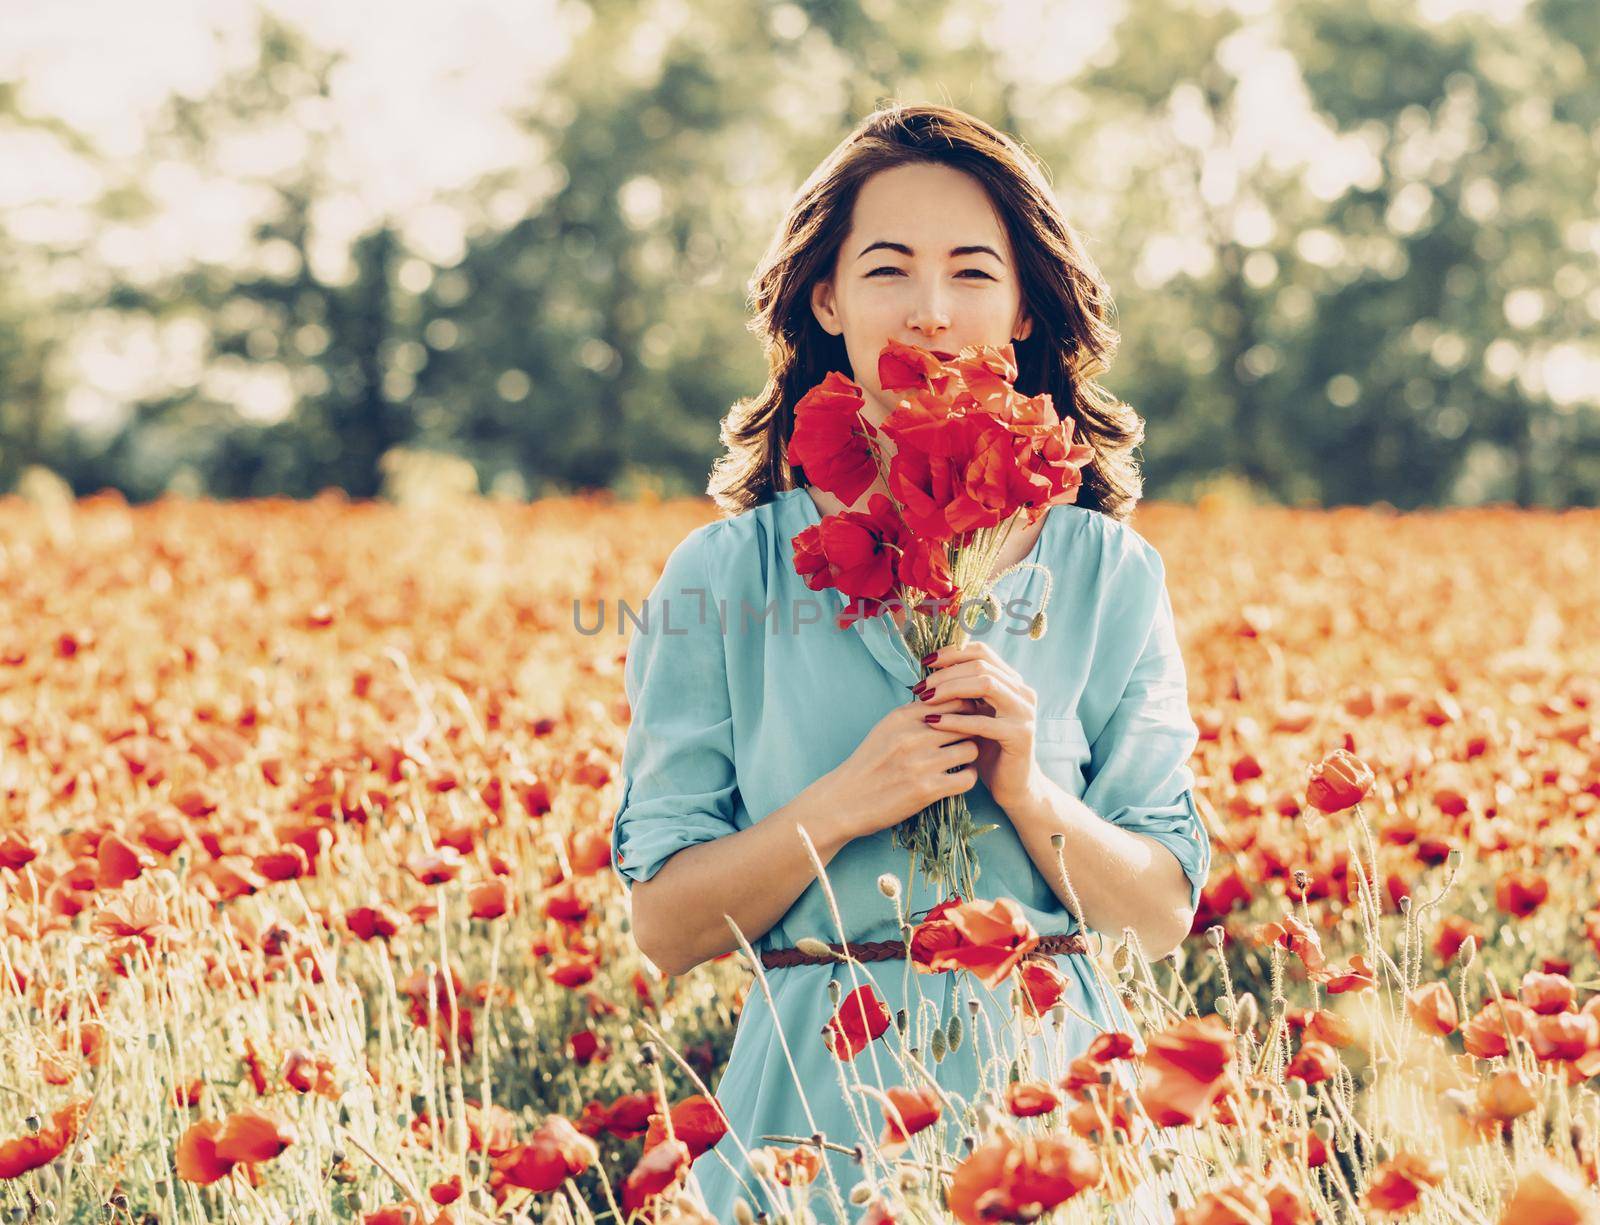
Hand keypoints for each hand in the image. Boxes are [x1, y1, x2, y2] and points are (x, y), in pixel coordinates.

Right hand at [826, 696, 982, 840]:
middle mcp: (913, 736)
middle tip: (971, 739)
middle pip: (966, 722)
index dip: (965, 707)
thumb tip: (949, 700)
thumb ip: (914, 714)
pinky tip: (958, 777)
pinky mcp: (927, 790)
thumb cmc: (868, 764)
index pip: (952, 698)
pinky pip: (968, 777)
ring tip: (962, 759)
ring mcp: (921, 763)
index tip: (967, 717)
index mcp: (902, 716)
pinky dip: (968, 777)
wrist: (845, 801)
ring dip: (970, 755)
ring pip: (971, 749)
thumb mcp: (885, 729)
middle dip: (972, 729)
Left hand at [912, 641, 1044, 810]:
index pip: (981, 652)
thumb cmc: (987, 749)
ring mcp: (1024, 712)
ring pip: (986, 685)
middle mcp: (1023, 692)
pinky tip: (932, 722)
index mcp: (1012, 682)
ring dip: (950, 689)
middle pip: (981, 666)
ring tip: (925, 699)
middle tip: (920, 686)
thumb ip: (961, 692)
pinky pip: (983, 722)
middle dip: (946, 673)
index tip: (925, 662)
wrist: (1013, 786)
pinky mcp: (1020, 735)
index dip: (952, 653)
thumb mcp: (973, 714)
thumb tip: (928, 669)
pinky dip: (955, 720)